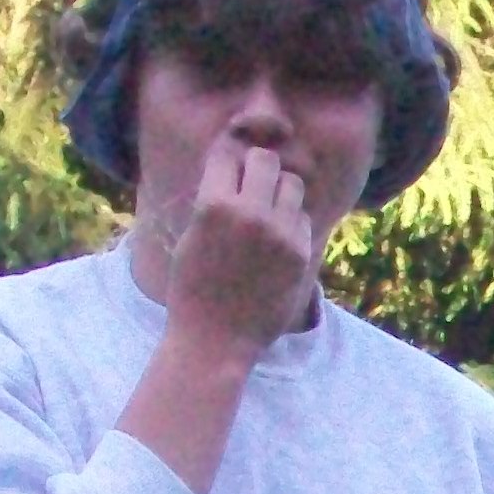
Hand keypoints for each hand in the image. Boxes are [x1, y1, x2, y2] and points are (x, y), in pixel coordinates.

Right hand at [161, 134, 317, 360]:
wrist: (215, 341)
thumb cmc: (193, 290)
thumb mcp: (191, 236)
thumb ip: (212, 200)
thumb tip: (235, 166)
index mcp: (213, 206)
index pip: (227, 152)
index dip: (228, 162)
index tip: (228, 176)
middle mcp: (249, 214)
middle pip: (266, 159)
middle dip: (258, 170)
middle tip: (251, 191)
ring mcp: (278, 234)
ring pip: (292, 184)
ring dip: (280, 193)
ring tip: (267, 215)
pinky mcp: (299, 254)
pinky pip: (302, 218)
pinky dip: (292, 224)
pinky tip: (276, 245)